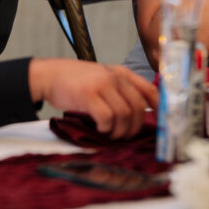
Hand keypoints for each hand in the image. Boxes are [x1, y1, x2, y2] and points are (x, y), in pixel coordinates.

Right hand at [29, 59, 157, 138]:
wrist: (50, 75)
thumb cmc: (77, 81)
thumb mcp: (103, 77)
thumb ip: (120, 89)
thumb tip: (139, 113)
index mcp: (122, 73)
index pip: (150, 90)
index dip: (159, 108)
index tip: (159, 122)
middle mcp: (115, 77)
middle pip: (138, 107)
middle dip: (134, 127)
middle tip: (124, 136)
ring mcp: (102, 85)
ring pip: (124, 115)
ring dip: (119, 131)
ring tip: (109, 134)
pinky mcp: (89, 95)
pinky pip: (106, 118)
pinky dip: (105, 128)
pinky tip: (100, 129)